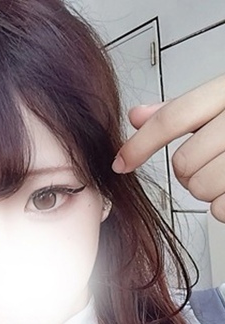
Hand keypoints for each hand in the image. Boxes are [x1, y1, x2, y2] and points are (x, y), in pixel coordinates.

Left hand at [111, 74, 224, 222]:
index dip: (139, 145)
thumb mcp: (221, 103)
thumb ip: (181, 112)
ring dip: (207, 189)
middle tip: (211, 163)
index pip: (172, 119)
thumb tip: (137, 115)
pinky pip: (222, 209)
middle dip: (188, 171)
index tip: (120, 163)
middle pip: (184, 162)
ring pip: (200, 188)